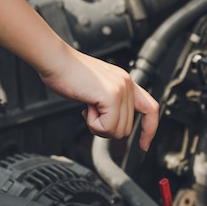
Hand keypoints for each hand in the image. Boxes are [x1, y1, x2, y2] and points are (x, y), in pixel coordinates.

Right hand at [38, 48, 158, 150]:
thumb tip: (111, 126)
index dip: (149, 130)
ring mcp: (121, 89)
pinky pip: (108, 127)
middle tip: (91, 114)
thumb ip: (109, 104)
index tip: (143, 145)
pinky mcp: (111, 95)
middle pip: (127, 128)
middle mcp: (127, 84)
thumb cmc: (68, 73)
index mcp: (125, 82)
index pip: (150, 109)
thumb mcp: (96, 90)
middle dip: (106, 129)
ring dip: (99, 126)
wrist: (55, 60)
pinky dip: (93, 124)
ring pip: (118, 130)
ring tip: (88, 108)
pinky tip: (86, 108)